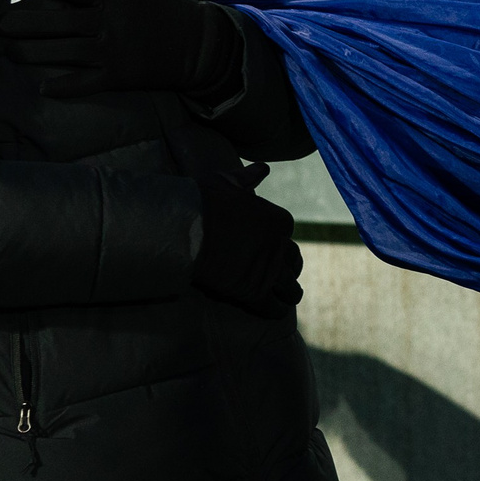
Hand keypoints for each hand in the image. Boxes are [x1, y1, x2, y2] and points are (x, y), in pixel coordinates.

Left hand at [0, 0, 242, 98]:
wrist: (205, 46)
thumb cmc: (176, 9)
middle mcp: (111, 22)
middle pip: (58, 21)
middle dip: (26, 24)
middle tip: (1, 25)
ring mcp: (114, 51)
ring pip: (64, 52)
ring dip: (34, 53)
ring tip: (10, 52)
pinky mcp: (121, 76)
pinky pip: (86, 83)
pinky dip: (64, 87)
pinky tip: (43, 87)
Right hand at [194, 168, 301, 318]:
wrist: (185, 227)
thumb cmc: (203, 201)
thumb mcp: (227, 181)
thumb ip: (247, 178)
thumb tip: (263, 168)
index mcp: (278, 219)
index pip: (287, 234)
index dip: (279, 242)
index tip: (271, 248)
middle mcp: (280, 246)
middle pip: (294, 261)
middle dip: (289, 268)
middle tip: (282, 275)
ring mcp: (270, 270)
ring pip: (291, 288)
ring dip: (289, 293)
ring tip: (286, 297)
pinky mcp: (255, 291)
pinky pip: (275, 307)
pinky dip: (275, 311)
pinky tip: (272, 312)